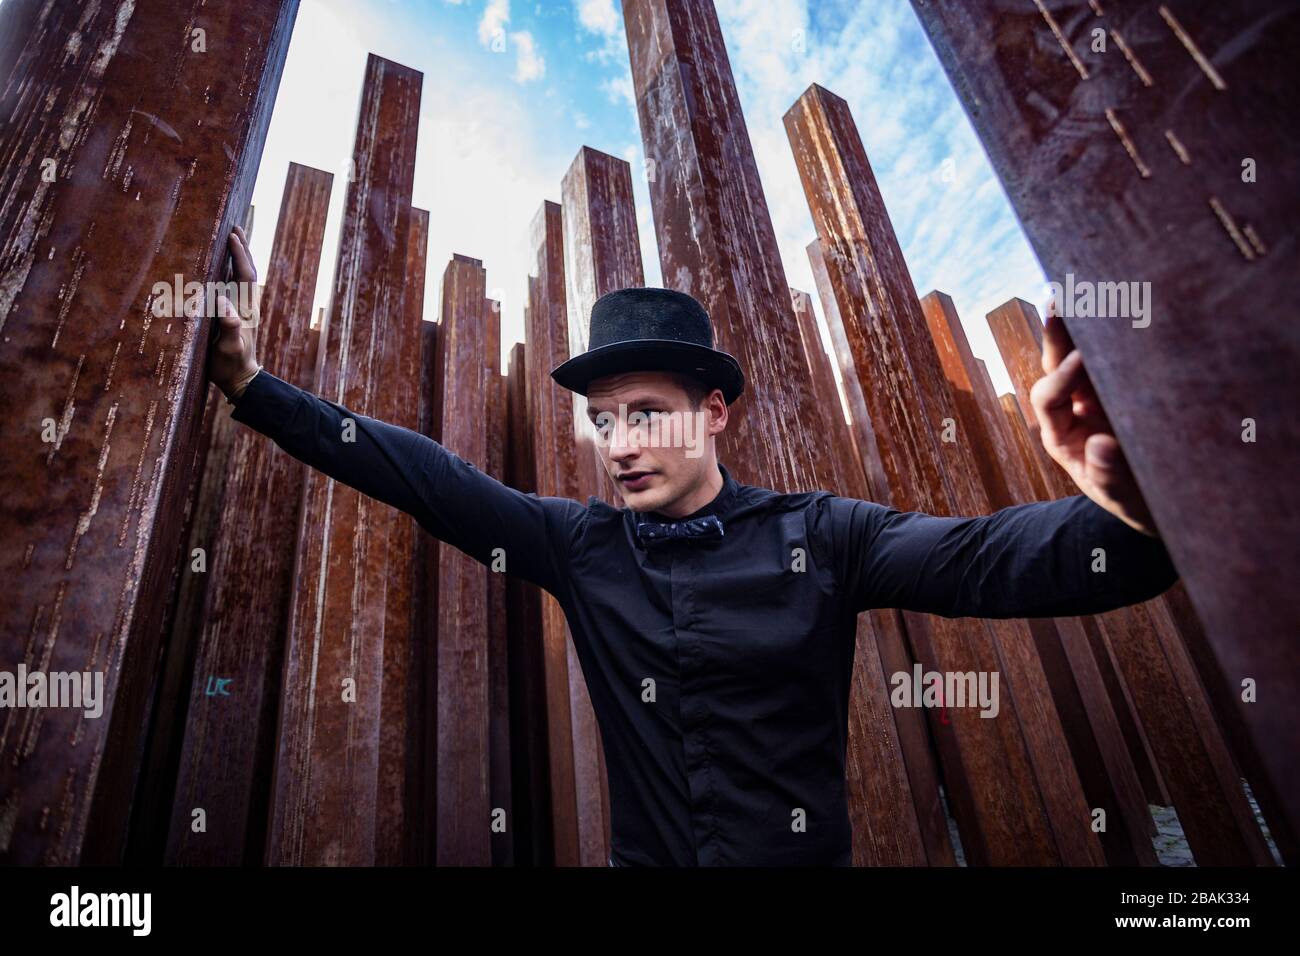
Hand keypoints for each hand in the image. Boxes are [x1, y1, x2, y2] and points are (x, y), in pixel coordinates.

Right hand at [207, 225, 261, 399]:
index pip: (246, 274)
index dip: (240, 254)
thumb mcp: (229, 347)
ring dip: (236, 256)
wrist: (240, 380)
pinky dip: (227, 270)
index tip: (232, 234)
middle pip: (246, 269)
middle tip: (235, 225)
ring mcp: (240, 308)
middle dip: (241, 248)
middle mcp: (246, 304)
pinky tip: (219, 265)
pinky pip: (232, 286)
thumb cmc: (232, 365)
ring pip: (240, 276)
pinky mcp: (233, 314)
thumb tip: (224, 302)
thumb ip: (229, 327)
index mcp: (246, 308)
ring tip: (229, 237)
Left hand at [1029, 299, 1158, 536]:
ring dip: (1084, 322)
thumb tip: (1099, 445)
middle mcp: (1074, 407)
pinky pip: (1115, 355)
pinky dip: (1116, 331)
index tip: (1079, 361)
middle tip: (1061, 299)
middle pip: (1055, 364)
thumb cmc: (1134, 500)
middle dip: (1058, 334)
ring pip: (1083, 352)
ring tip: (1085, 285)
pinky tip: (1124, 302)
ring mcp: (1098, 393)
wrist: (1158, 500)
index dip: (1060, 379)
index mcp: (1061, 434)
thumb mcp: (1122, 496)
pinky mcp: (1124, 385)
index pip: (1049, 398)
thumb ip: (1109, 475)